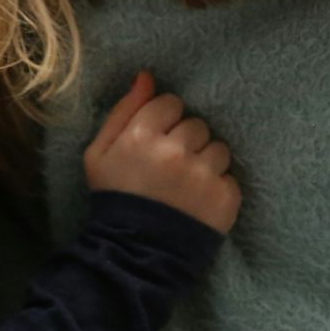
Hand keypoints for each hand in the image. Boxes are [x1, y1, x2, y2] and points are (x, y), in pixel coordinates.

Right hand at [84, 72, 241, 233]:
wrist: (134, 254)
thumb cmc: (114, 199)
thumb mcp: (99, 153)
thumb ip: (124, 110)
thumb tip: (147, 76)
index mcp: (142, 137)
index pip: (170, 103)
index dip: (164, 122)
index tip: (156, 142)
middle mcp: (175, 152)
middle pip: (196, 124)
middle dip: (185, 141)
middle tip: (170, 168)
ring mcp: (203, 176)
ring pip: (218, 148)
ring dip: (205, 162)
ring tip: (186, 185)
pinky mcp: (225, 198)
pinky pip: (230, 176)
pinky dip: (217, 187)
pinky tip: (198, 202)